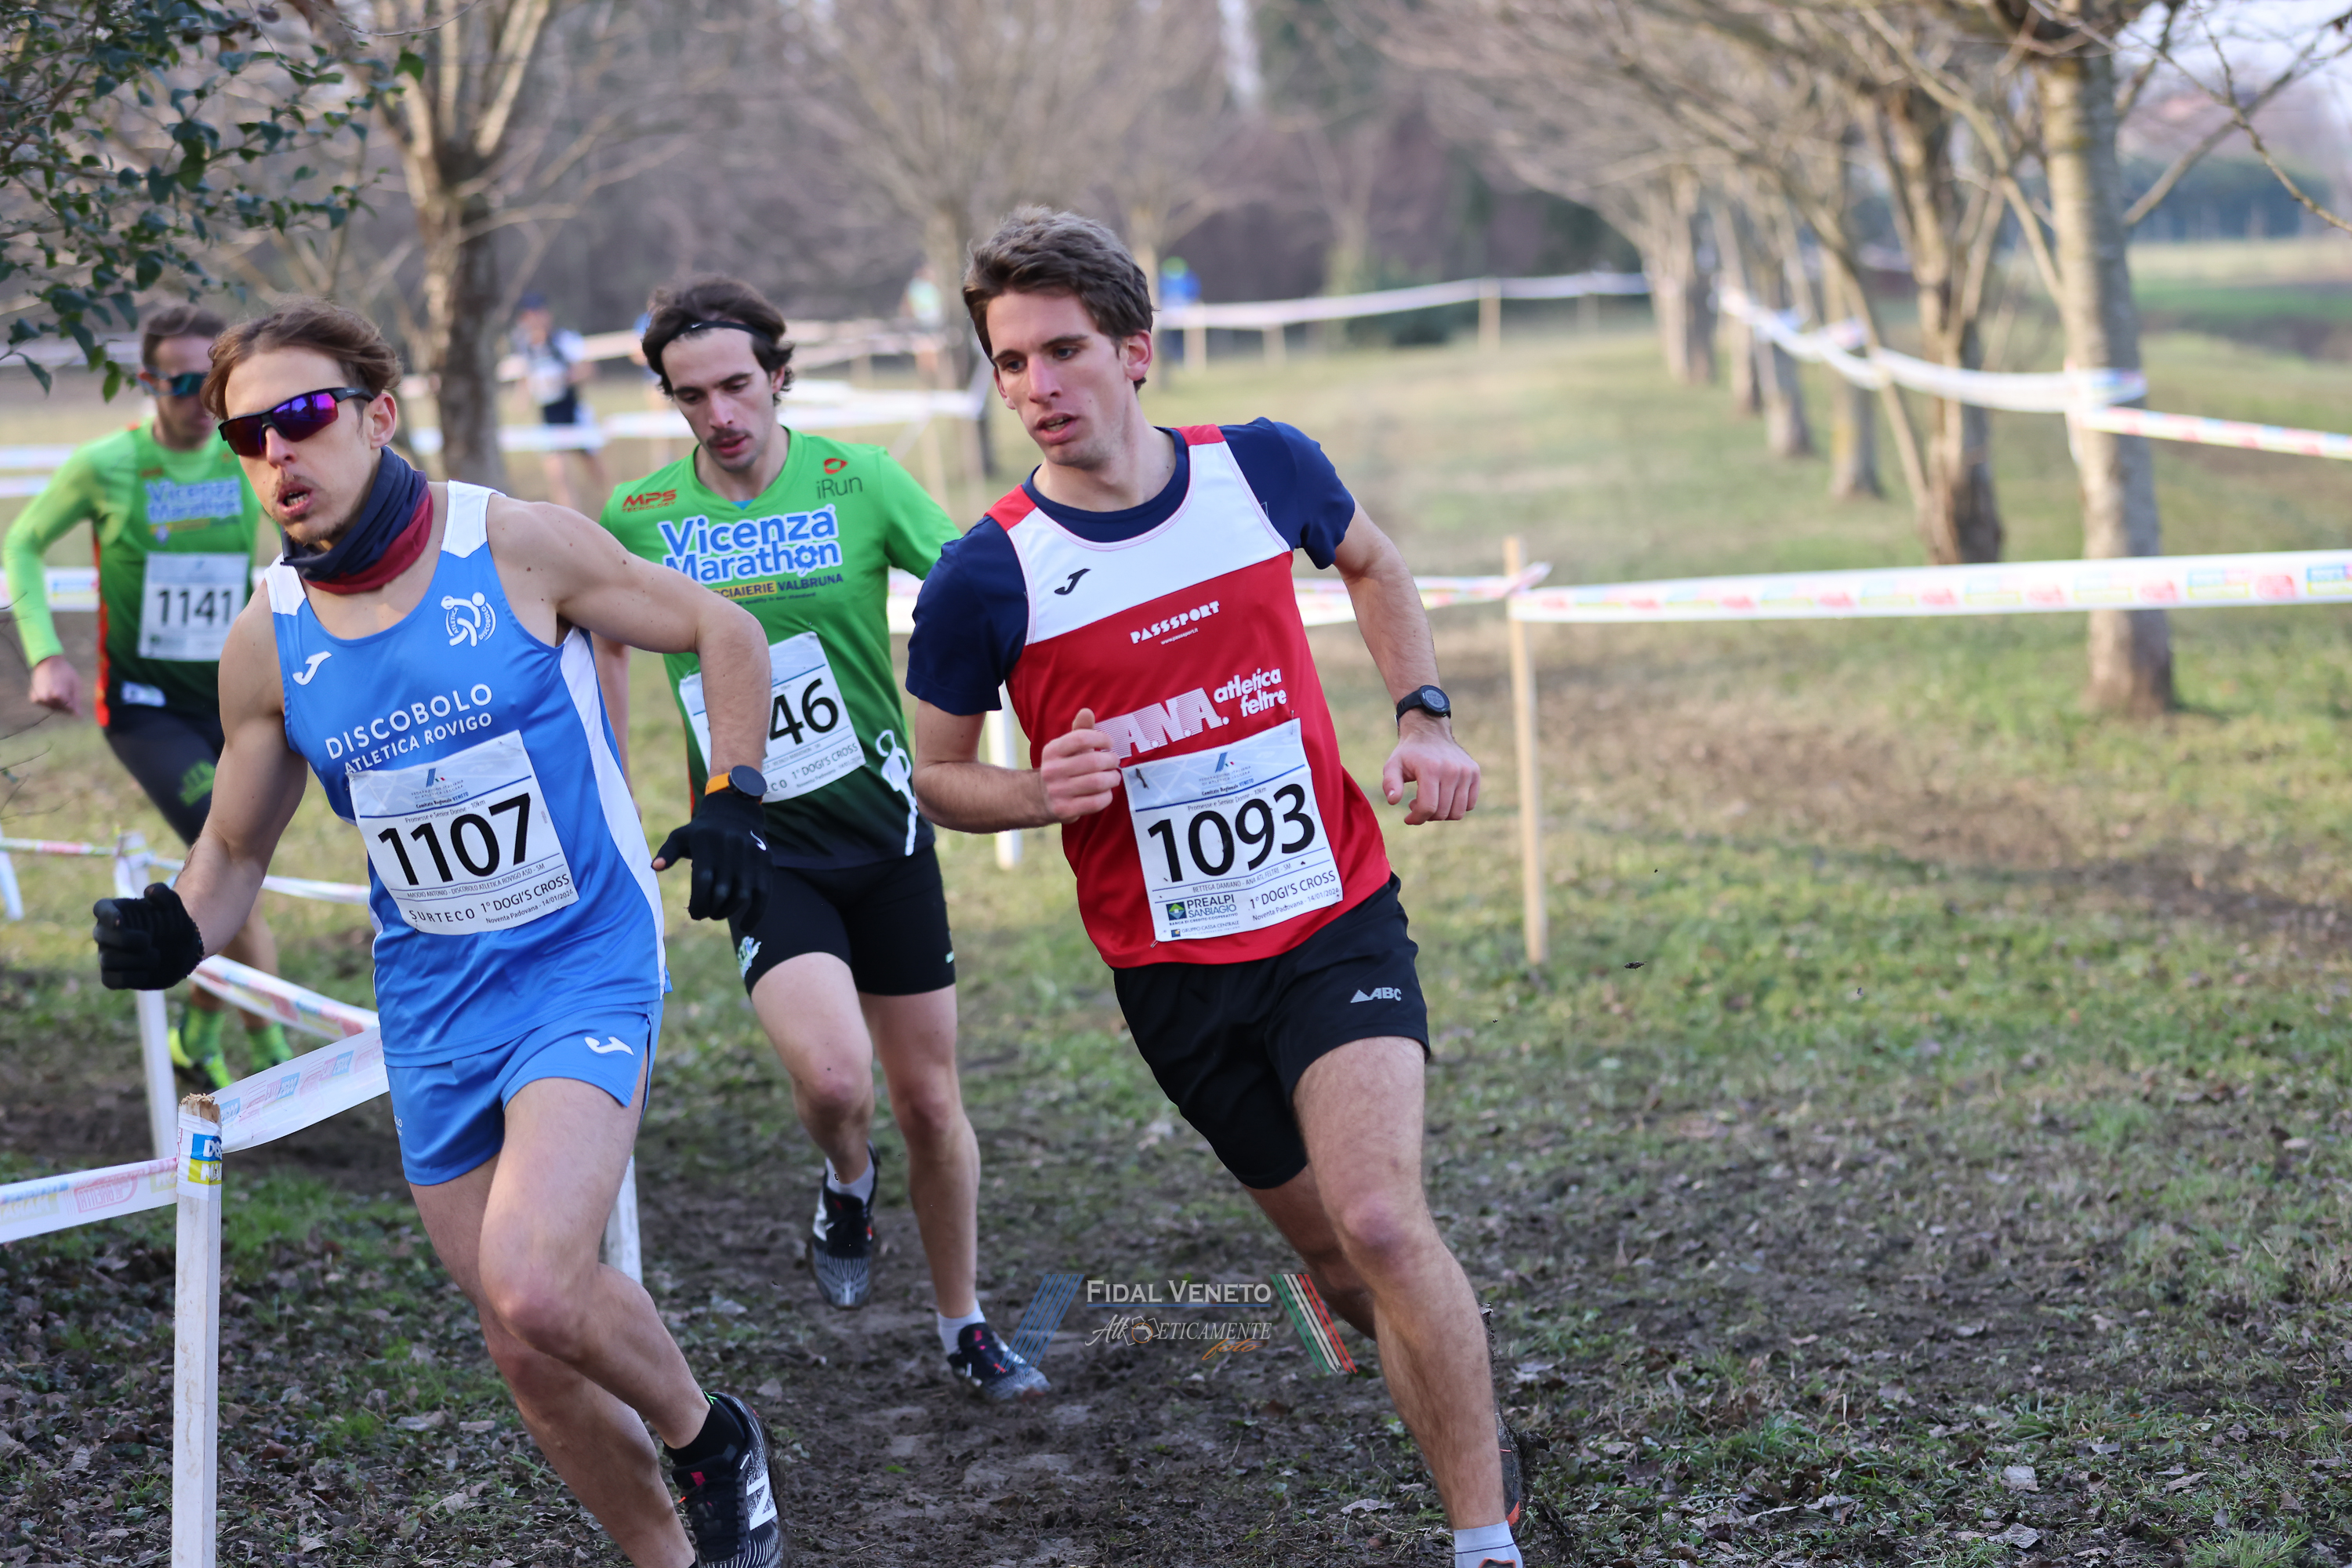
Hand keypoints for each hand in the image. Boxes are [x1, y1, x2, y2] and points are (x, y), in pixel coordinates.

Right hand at [29, 655, 79, 716]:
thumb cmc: (65, 672)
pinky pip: (45, 705)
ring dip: (57, 703)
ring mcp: (39, 699)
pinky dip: (49, 701)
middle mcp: (47, 699)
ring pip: (52, 708)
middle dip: (66, 705)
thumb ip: (77, 701)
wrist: (48, 662)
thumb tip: (78, 717)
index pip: (70, 710)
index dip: (74, 705)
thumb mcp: (76, 684)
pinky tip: (50, 691)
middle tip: (66, 692)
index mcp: (59, 695)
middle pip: (61, 710)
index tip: (73, 696)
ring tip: (59, 690)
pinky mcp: (34, 698)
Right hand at [92, 883, 205, 990]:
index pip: (101, 908)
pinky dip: (129, 978)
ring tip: (156, 956)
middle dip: (126, 940)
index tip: (121, 921)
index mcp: (117, 911)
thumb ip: (164, 893)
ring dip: (135, 960)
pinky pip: (110, 980)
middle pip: (101, 935)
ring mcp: (108, 955)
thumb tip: (149, 892)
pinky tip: (148, 973)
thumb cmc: (171, 922)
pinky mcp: (114, 975)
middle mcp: (107, 933)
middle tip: (149, 941)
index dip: (108, 915)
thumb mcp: (173, 905)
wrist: (181, 948)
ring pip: (107, 959)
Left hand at [652, 785, 767, 923]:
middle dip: (710, 910)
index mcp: (707, 845)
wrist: (737, 812)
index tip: (694, 913)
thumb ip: (667, 852)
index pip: (703, 882)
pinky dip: (755, 914)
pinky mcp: (766, 864)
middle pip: (721, 893)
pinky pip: (763, 895)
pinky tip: (745, 927)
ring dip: (727, 912)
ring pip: (741, 896)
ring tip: (718, 914)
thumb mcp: (681, 836)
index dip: (698, 903)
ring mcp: (751, 858)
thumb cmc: (702, 831)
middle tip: (705, 914)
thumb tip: (655, 867)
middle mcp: (731, 851)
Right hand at [1037, 707, 1120, 821]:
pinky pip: (1095, 802)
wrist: (1040, 798)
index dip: (1101, 738)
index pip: (1081, 738)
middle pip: (1093, 762)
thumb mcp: (1066, 747)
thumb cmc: (1062, 767)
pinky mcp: (1065, 810)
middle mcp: (1052, 770)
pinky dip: (1107, 796)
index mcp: (1052, 750)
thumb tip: (1087, 711)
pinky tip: (1106, 792)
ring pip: (1097, 782)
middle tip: (1114, 762)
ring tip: (1114, 777)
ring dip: (1112, 778)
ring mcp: (1057, 791)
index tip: (1109, 744)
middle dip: (1111, 761)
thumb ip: (1079, 730)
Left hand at [1382, 711, 1479, 824]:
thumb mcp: (1392, 765)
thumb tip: (1393, 801)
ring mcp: (1466, 771)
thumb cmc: (1409, 754)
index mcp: (1431, 769)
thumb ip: (1390, 783)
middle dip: (1427, 815)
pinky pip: (1469, 804)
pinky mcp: (1475, 773)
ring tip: (1430, 801)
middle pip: (1443, 812)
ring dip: (1442, 814)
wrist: (1430, 733)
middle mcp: (1452, 770)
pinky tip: (1443, 798)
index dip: (1417, 818)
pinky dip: (1456, 807)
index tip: (1408, 818)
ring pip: (1458, 812)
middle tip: (1416, 804)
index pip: (1428, 807)